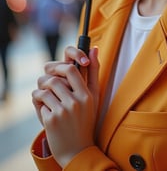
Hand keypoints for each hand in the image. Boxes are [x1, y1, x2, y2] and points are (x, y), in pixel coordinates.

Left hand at [32, 46, 99, 166]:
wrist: (77, 151)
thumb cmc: (85, 120)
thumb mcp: (93, 97)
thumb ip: (93, 72)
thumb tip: (94, 48)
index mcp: (87, 95)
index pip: (72, 69)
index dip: (62, 66)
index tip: (59, 70)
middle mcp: (76, 102)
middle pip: (55, 78)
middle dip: (47, 78)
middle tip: (46, 83)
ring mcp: (64, 111)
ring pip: (45, 89)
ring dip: (40, 91)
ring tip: (43, 96)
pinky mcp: (51, 121)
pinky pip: (40, 102)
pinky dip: (39, 103)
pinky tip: (44, 110)